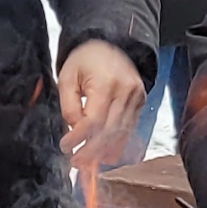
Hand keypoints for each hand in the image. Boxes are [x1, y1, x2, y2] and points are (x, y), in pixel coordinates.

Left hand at [57, 41, 146, 165]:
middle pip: (109, 132)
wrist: (112, 43)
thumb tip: (74, 129)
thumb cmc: (87, 58)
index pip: (93, 121)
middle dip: (91, 151)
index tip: (65, 146)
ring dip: (104, 152)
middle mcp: (126, 91)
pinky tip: (105, 155)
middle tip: (77, 163)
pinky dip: (117, 144)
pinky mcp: (140, 102)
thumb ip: (69, 104)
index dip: (79, 138)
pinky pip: (129, 129)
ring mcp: (136, 98)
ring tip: (89, 164)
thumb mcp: (68, 76)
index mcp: (107, 83)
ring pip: (121, 134)